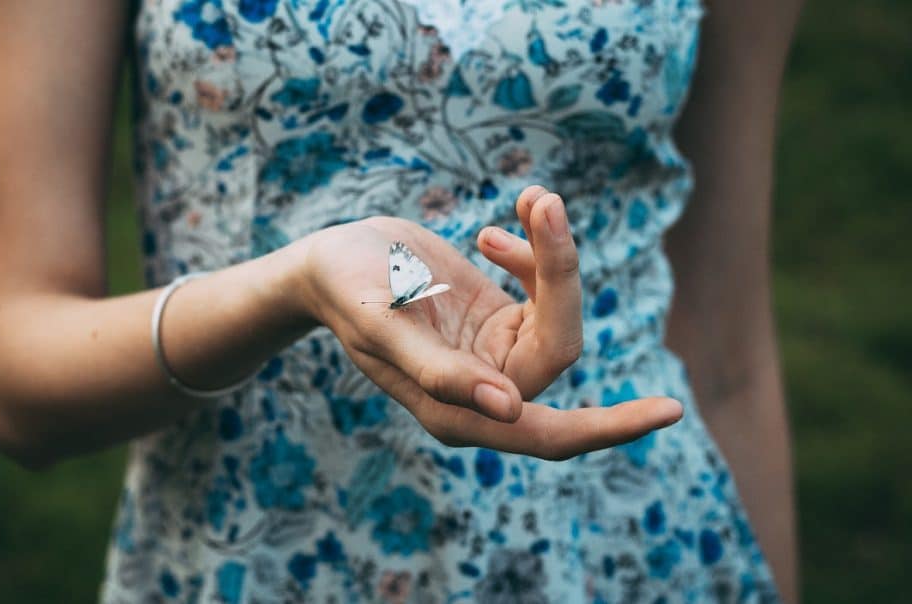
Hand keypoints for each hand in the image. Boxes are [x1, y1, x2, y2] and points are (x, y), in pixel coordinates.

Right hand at [298, 186, 682, 459]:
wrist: (333, 258)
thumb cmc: (345, 291)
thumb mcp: (384, 327)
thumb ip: (441, 374)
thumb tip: (511, 409)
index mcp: (458, 411)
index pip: (548, 433)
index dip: (608, 427)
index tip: (667, 410)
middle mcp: (485, 390)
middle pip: (558, 344)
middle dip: (562, 275)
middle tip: (546, 204)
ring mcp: (495, 352)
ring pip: (557, 309)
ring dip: (552, 253)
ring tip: (533, 198)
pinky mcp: (501, 316)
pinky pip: (543, 285)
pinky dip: (531, 250)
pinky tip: (491, 231)